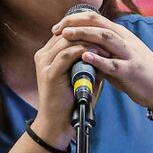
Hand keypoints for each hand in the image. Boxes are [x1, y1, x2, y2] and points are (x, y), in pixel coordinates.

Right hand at [32, 33, 110, 147]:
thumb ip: (90, 59)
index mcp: (49, 53)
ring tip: (107, 45)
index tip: (107, 33)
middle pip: (67, 32)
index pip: (68, 32)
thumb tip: (108, 47)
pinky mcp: (49, 73)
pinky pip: (67, 54)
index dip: (87, 30)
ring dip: (89, 40)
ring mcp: (44, 63)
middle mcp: (43, 55)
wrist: (59, 123)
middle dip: (89, 32)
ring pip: (67, 40)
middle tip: (109, 36)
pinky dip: (84, 51)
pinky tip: (98, 53)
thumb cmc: (73, 99)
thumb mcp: (84, 74)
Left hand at [53, 12, 152, 110]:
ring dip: (84, 34)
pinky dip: (98, 59)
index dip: (74, 19)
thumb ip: (103, 51)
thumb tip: (80, 49)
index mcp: (122, 35)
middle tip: (56, 29)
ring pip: (105, 38)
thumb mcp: (121, 56)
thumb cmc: (140, 73)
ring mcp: (129, 55)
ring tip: (66, 35)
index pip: (95, 18)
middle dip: (75, 23)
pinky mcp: (131, 71)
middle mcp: (126, 40)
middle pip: (98, 23)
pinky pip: (113, 63)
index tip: (58, 27)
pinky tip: (84, 57)